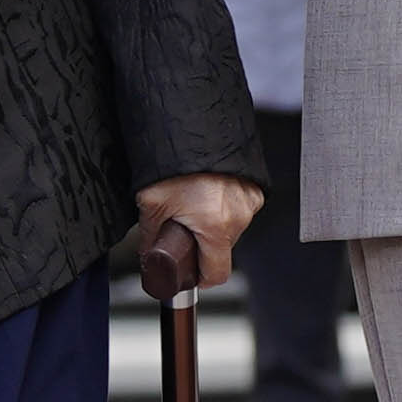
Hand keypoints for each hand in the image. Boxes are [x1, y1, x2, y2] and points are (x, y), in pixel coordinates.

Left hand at [135, 171, 264, 294]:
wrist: (190, 122)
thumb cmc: (171, 161)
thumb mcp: (151, 204)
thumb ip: (149, 238)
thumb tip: (148, 256)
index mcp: (216, 226)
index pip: (217, 274)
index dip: (199, 279)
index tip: (190, 274)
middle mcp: (239, 215)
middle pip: (222, 249)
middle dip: (202, 244)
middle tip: (181, 227)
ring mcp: (249, 199)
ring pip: (231, 227)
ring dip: (213, 223)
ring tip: (192, 203)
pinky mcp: (253, 186)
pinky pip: (239, 207)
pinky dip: (223, 205)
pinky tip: (206, 192)